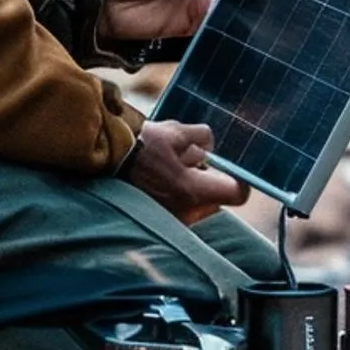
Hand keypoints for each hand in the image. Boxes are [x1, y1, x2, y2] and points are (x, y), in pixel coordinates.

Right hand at [122, 120, 248, 223]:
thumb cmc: (143, 144)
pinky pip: (182, 207)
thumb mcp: (178, 132)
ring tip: (175, 166)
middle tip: (195, 161)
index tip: (232, 168)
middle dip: (211, 180)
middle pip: (217, 199)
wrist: (109, 157)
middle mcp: (185, 211)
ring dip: (195, 187)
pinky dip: (180, 193)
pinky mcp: (160, 217)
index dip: (240, 179)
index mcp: (193, 190)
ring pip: (199, 203)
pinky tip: (165, 176)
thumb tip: (211, 147)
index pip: (236, 193)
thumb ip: (203, 138)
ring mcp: (172, 217)